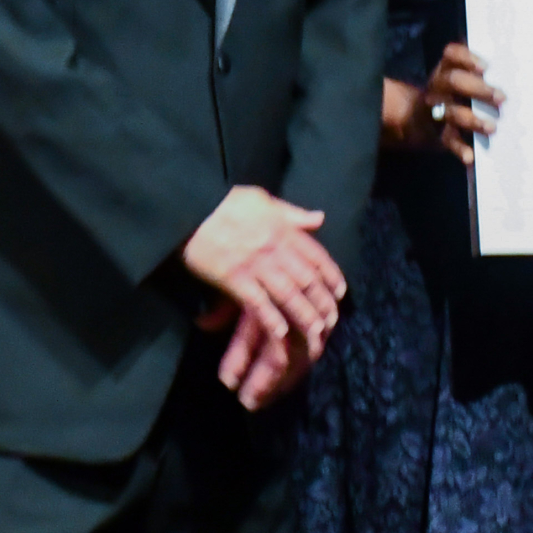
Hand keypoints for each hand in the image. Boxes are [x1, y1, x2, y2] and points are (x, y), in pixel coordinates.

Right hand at [181, 186, 345, 407]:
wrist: (191, 208)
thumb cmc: (225, 204)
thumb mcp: (264, 200)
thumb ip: (293, 214)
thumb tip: (320, 218)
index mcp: (284, 229)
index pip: (317, 256)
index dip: (332, 276)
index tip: (340, 293)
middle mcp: (274, 248)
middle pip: (307, 280)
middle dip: (322, 302)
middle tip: (332, 321)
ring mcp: (255, 265)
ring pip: (288, 294)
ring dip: (304, 315)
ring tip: (315, 332)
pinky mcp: (233, 278)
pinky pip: (258, 302)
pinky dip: (271, 318)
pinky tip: (281, 333)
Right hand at [398, 43, 503, 165]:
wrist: (423, 121)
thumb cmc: (457, 95)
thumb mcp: (461, 78)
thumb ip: (479, 72)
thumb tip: (512, 68)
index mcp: (446, 69)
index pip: (452, 54)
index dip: (466, 58)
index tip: (485, 67)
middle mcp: (439, 87)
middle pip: (454, 81)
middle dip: (478, 89)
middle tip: (502, 97)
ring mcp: (438, 110)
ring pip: (453, 112)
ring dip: (473, 120)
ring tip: (492, 127)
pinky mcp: (441, 133)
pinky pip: (449, 140)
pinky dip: (460, 149)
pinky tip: (470, 157)